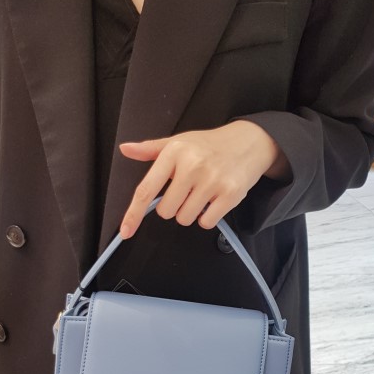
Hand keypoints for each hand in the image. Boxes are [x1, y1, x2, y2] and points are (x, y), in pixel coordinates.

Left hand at [119, 120, 290, 237]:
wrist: (247, 143)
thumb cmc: (208, 145)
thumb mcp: (177, 142)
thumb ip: (150, 150)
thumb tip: (125, 149)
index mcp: (174, 153)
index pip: (146, 189)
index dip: (134, 213)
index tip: (126, 231)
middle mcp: (192, 166)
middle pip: (166, 211)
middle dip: (173, 206)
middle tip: (186, 190)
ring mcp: (212, 181)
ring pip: (185, 218)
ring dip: (190, 212)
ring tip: (201, 193)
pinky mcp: (230, 194)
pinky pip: (206, 222)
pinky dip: (207, 217)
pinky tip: (212, 200)